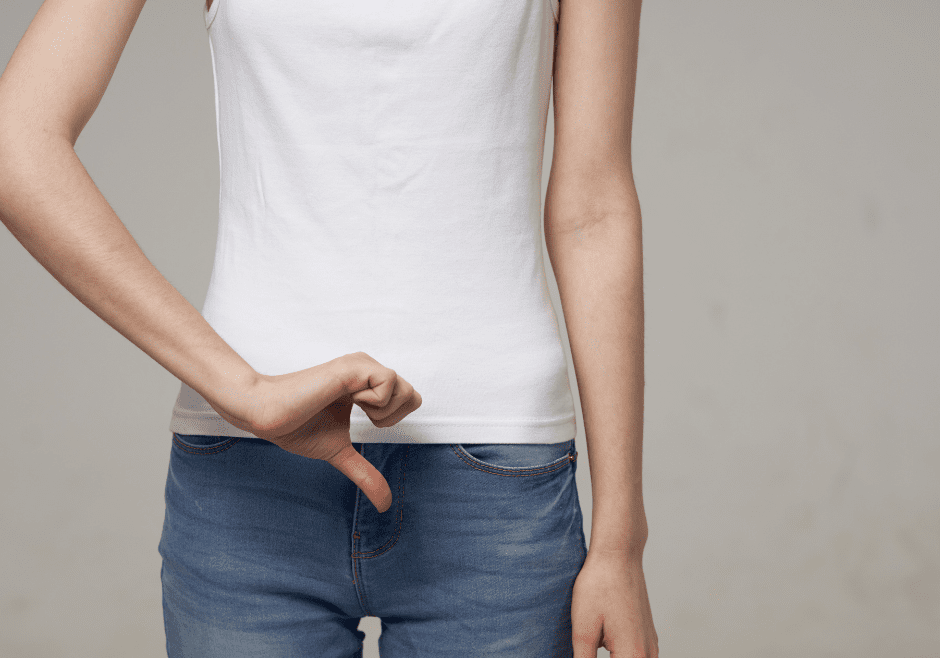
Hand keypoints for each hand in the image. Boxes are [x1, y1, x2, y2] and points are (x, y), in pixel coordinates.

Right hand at [210, 352, 421, 513]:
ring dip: (378, 410)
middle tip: (356, 415)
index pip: (407, 399)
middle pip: (412, 395)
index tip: (358, 419)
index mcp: (365, 384)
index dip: (389, 419)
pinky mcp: (352, 366)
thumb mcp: (340, 452)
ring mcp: (360, 365)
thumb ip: (364, 473)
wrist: (266, 414)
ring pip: (404, 388)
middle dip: (387, 417)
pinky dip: (372, 402)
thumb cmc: (295, 426)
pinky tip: (345, 398)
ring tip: (348, 406)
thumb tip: (385, 505)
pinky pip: (388, 382)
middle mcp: (366, 369)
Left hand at [571, 550, 658, 656]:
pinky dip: (619, 653)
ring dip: (611, 656)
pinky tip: (602, 641)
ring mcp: (650, 643)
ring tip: (593, 641)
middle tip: (590, 644)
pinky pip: (634, 655)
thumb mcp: (583, 629)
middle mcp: (648, 653)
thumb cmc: (599, 586)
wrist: (618, 554)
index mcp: (633, 655)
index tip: (585, 653)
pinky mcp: (647, 634)